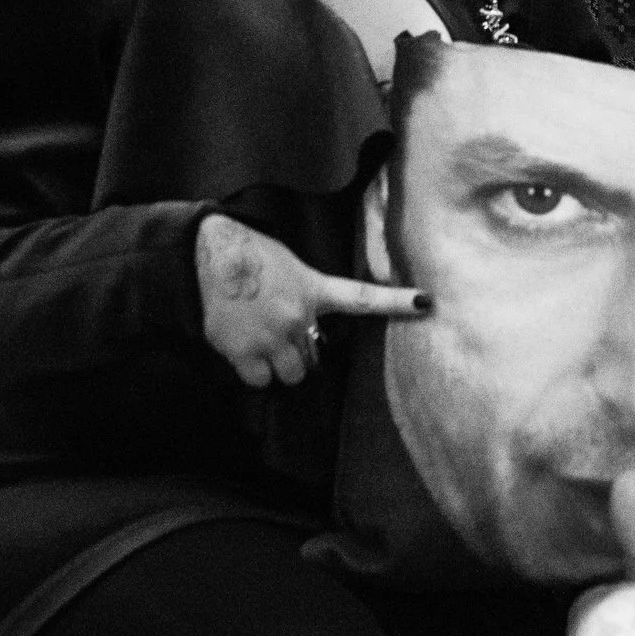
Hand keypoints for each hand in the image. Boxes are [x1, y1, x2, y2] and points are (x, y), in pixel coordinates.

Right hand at [195, 213, 428, 387]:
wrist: (209, 255)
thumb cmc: (250, 255)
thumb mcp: (291, 264)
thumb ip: (308, 292)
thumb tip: (310, 322)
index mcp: (314, 289)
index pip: (364, 297)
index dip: (397, 302)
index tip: (425, 302)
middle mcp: (298, 317)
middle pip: (314, 359)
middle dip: (301, 351)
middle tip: (280, 333)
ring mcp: (272, 337)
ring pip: (290, 374)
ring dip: (280, 365)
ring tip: (263, 342)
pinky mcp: (244, 352)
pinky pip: (260, 380)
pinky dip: (254, 372)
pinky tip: (245, 349)